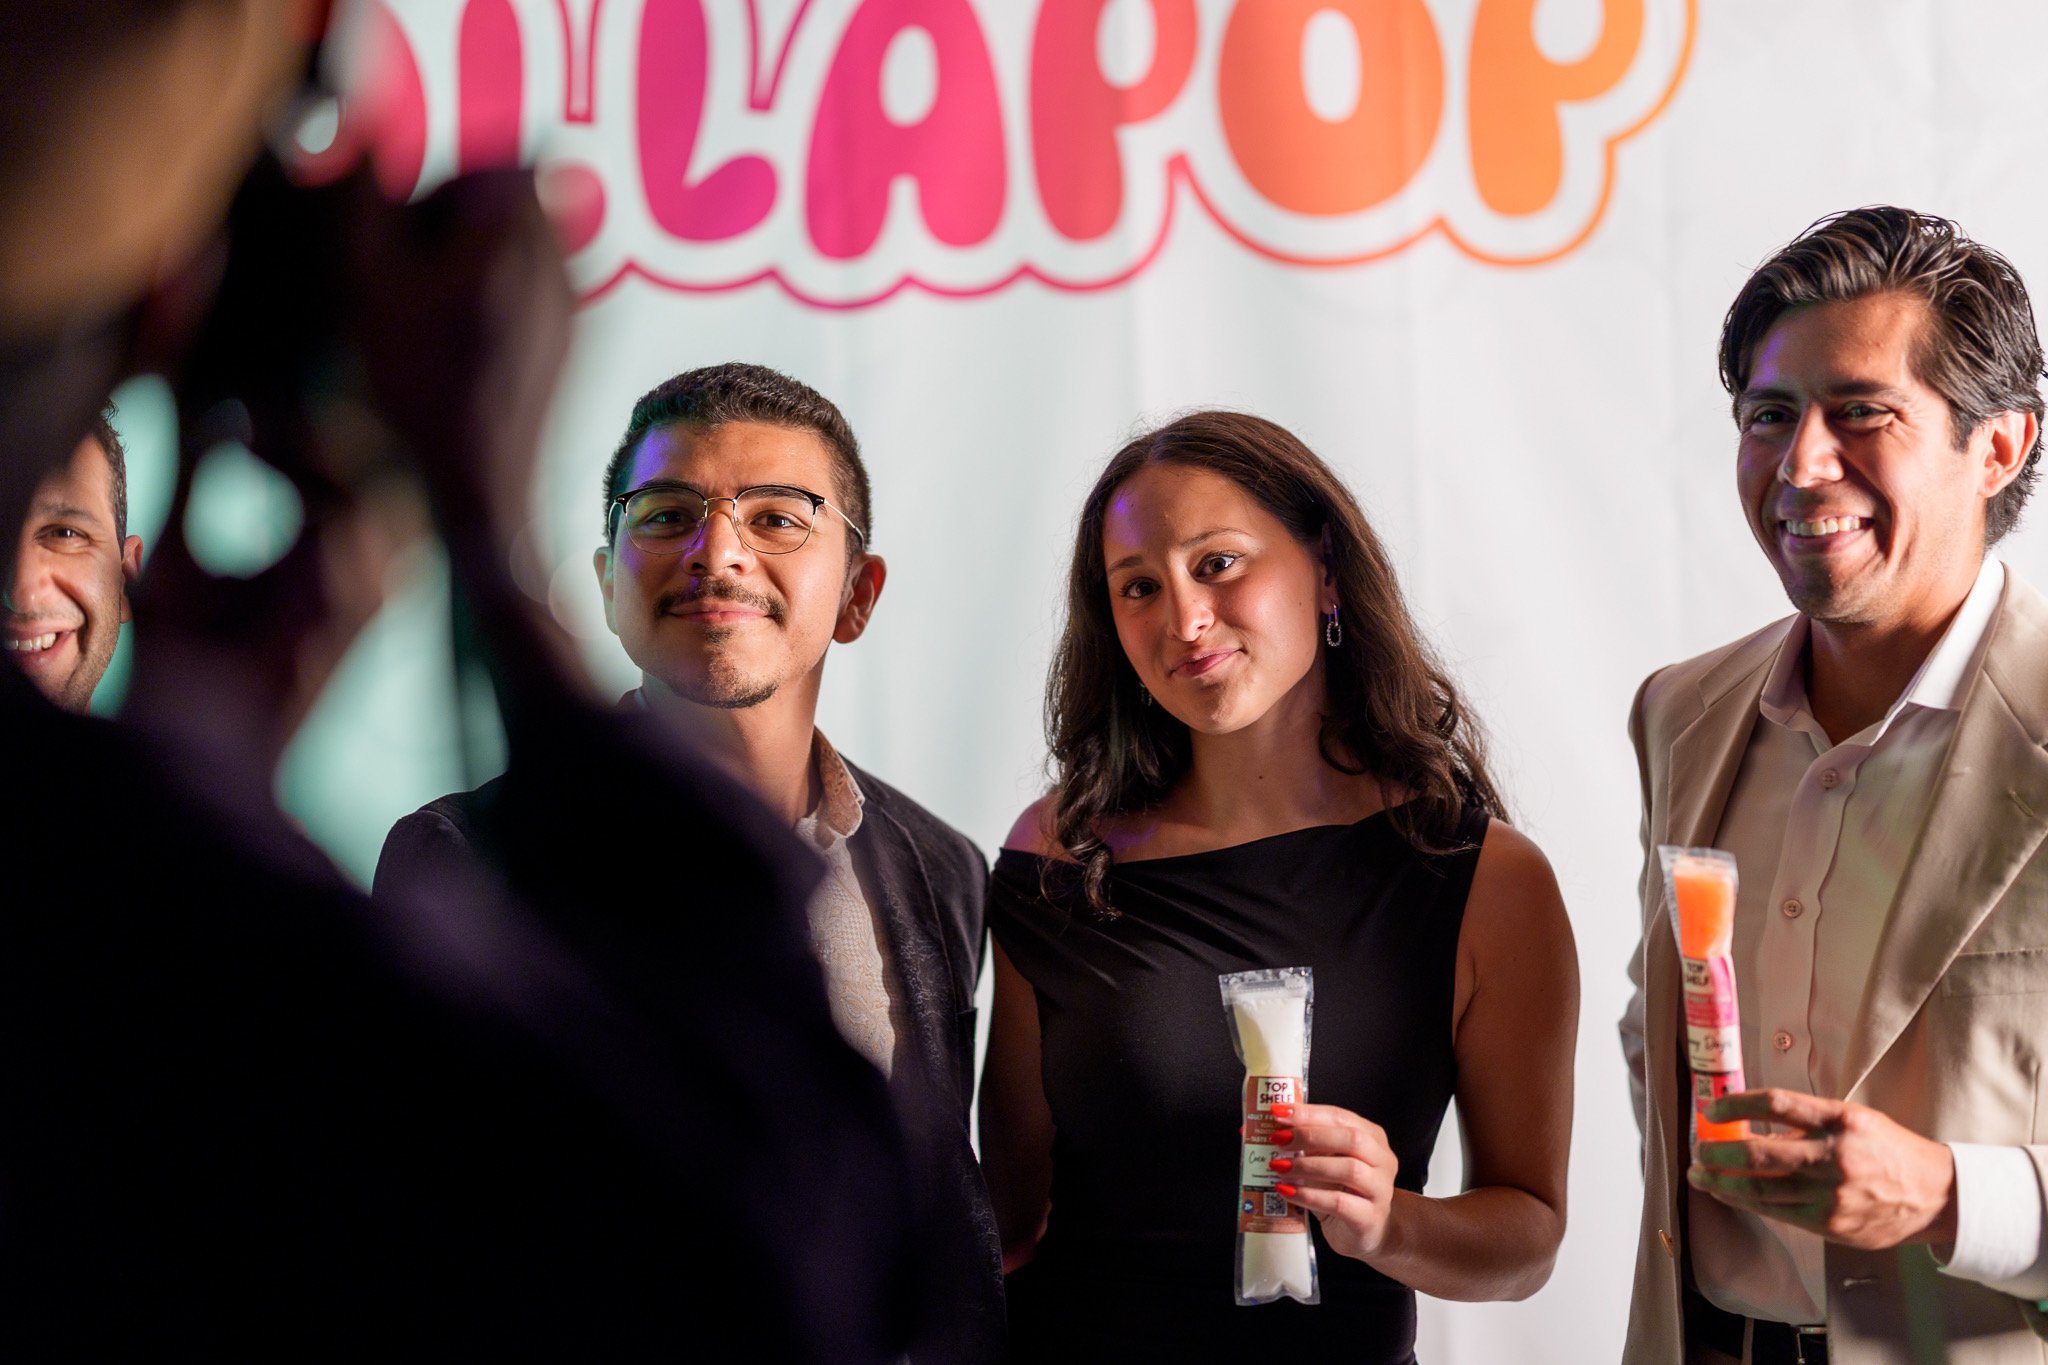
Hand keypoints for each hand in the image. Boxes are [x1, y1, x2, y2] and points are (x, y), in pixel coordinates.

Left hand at [1274, 1102, 1398, 1260]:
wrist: (1368, 1233)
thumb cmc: (1342, 1192)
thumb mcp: (1323, 1163)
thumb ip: (1299, 1146)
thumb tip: (1250, 1130)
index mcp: (1372, 1137)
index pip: (1340, 1116)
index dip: (1308, 1113)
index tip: (1277, 1113)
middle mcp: (1382, 1160)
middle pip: (1351, 1138)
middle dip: (1310, 1136)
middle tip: (1277, 1140)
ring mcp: (1380, 1190)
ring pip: (1348, 1169)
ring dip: (1308, 1166)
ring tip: (1279, 1167)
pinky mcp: (1369, 1217)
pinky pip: (1339, 1203)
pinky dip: (1309, 1195)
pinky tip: (1287, 1192)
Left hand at [1688, 1089, 1957, 1252]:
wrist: (1936, 1195)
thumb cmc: (1888, 1150)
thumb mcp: (1854, 1120)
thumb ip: (1808, 1122)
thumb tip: (1750, 1125)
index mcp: (1842, 1119)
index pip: (1776, 1103)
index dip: (1736, 1103)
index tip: (1712, 1108)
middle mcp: (1835, 1155)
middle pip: (1759, 1151)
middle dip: (1718, 1151)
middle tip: (1698, 1147)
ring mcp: (1833, 1194)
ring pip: (1761, 1188)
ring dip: (1721, 1182)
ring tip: (1700, 1176)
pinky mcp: (1831, 1224)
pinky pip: (1777, 1212)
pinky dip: (1745, 1203)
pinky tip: (1728, 1195)